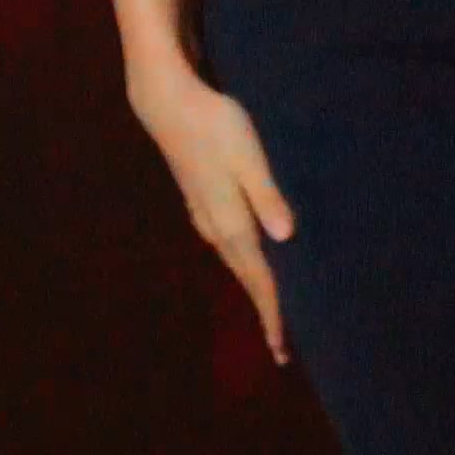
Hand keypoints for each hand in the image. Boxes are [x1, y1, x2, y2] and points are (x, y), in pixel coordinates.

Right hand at [128, 57, 294, 363]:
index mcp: (231, 223)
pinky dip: (245, 262)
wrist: (169, 106)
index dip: (272, 312)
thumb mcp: (249, 160)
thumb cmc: (216, 127)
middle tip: (279, 345)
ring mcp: (205, 216)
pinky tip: (251, 259)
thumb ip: (267, 198)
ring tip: (271, 309)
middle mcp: (216, 227)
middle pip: (246, 276)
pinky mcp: (202, 202)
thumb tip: (285, 238)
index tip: (281, 348)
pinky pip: (229, 244)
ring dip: (254, 286)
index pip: (257, 278)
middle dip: (265, 310)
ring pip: (236, 261)